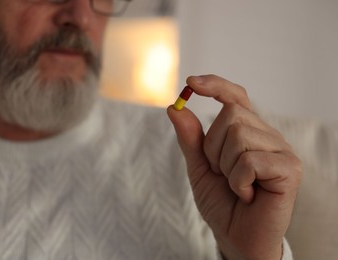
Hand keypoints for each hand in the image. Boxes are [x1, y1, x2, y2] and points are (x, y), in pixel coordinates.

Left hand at [167, 75, 301, 259]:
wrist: (236, 237)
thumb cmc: (222, 202)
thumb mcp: (198, 167)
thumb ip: (190, 138)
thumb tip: (174, 107)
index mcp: (248, 131)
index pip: (235, 96)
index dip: (215, 85)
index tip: (190, 82)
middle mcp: (267, 135)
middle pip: (231, 114)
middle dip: (213, 148)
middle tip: (223, 174)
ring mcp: (281, 150)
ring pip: (238, 135)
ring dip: (225, 167)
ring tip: (238, 186)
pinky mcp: (289, 168)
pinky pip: (249, 160)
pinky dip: (238, 182)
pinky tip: (248, 195)